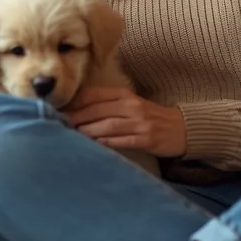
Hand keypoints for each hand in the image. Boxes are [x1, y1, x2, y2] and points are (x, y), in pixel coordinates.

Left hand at [64, 87, 186, 157]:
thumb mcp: (131, 105)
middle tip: (59, 125)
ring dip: (88, 131)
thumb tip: (77, 113)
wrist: (182, 128)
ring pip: (108, 125)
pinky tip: (95, 145)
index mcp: (125, 95)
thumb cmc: (150, 117)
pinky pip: (122, 141)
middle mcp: (131, 106)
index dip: (75, 102)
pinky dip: (107, 142)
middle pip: (97, 110)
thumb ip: (108, 106)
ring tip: (73, 136)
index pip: (94, 95)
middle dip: (76, 118)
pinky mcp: (147, 139)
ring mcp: (140, 123)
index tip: (58, 110)